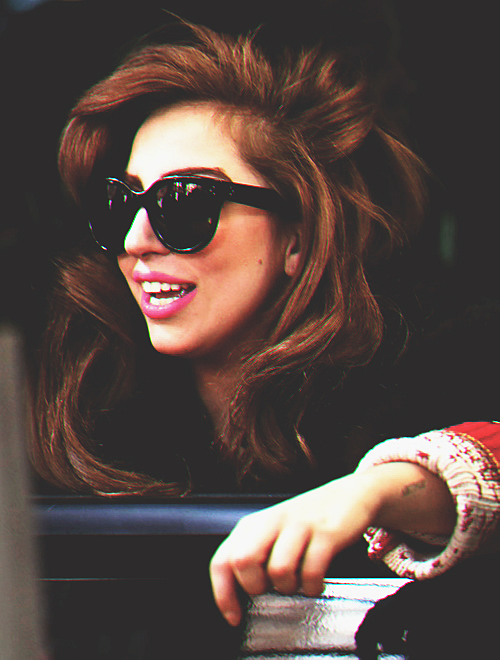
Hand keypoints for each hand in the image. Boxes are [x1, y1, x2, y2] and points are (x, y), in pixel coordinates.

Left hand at [210, 463, 454, 625]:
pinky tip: (319, 578)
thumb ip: (259, 556)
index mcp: (256, 523)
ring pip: (279, 571)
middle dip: (257, 587)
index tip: (232, 614)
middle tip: (276, 589)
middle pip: (244, 562)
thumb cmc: (311, 519)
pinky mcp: (328, 529)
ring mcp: (301, 522)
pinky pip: (313, 569)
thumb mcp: (280, 533)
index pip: (224, 558)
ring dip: (292, 586)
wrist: (354, 492)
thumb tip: (237, 595)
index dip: (222, 591)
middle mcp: (274, 521)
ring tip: (304, 579)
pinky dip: (314, 582)